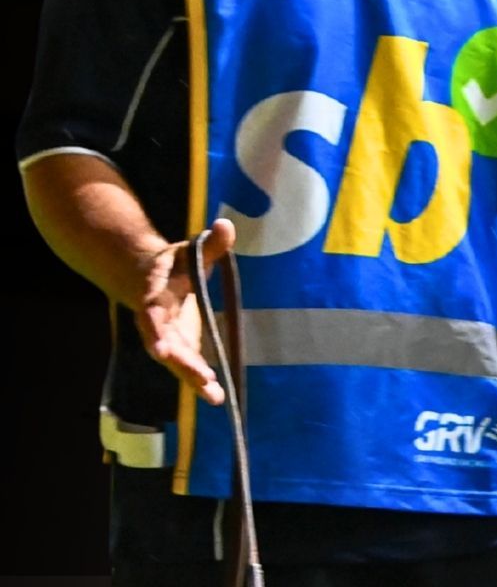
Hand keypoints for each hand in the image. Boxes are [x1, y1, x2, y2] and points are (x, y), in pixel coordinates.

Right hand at [134, 218, 235, 405]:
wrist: (145, 277)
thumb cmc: (172, 264)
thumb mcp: (189, 250)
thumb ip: (210, 244)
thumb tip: (226, 224)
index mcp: (154, 300)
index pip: (153, 319)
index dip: (157, 334)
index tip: (159, 349)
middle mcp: (157, 325)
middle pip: (167, 348)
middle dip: (183, 365)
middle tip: (205, 381)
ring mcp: (167, 338)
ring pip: (177, 362)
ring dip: (193, 379)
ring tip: (215, 397)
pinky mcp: (178, 346)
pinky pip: (188, 365)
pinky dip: (199, 381)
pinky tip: (217, 397)